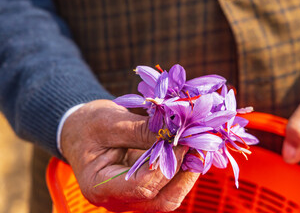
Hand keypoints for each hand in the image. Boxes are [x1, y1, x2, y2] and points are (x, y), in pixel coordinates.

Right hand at [61, 99, 198, 211]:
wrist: (78, 130)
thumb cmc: (88, 125)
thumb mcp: (110, 121)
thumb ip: (142, 130)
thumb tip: (176, 134)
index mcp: (99, 187)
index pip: (142, 186)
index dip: (167, 165)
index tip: (183, 141)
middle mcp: (117, 199)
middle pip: (162, 199)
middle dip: (185, 173)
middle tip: (199, 145)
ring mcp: (132, 196)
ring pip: (169, 196)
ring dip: (187, 172)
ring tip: (198, 146)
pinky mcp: (143, 186)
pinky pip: (168, 185)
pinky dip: (182, 168)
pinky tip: (189, 149)